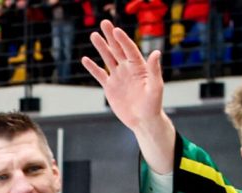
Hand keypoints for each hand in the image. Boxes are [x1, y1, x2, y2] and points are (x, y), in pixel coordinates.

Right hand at [82, 20, 173, 169]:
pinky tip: (85, 59)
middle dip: (111, 36)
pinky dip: (92, 68)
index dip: (123, 40)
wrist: (143, 121)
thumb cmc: (153, 105)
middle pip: (117, 49)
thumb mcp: (155, 87)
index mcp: (139, 67)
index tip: (116, 30)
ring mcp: (118, 77)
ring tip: (94, 35)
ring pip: (108, 58)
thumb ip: (154, 70)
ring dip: (101, 47)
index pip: (130, 49)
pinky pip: (100, 75)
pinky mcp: (110, 87)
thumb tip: (156, 52)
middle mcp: (128, 69)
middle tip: (104, 22)